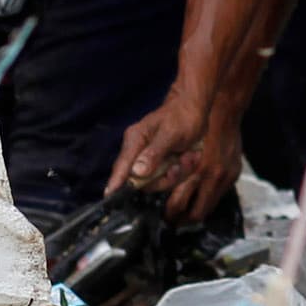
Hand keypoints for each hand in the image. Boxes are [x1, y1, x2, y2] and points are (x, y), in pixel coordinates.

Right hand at [112, 90, 239, 219]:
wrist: (196, 108)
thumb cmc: (182, 116)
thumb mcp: (171, 134)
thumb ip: (154, 153)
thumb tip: (137, 172)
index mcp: (135, 141)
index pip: (121, 166)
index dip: (115, 183)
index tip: (109, 197)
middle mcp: (139, 151)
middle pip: (143, 181)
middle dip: (165, 178)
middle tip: (180, 164)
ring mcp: (150, 159)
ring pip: (159, 181)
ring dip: (178, 173)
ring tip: (189, 156)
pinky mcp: (161, 163)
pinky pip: (170, 176)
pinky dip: (183, 169)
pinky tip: (190, 156)